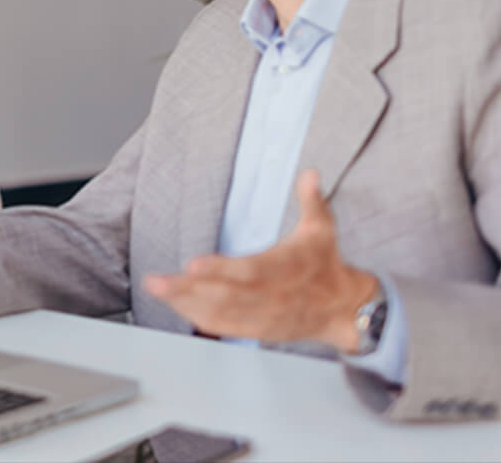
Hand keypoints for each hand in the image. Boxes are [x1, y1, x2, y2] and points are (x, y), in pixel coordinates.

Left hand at [142, 170, 377, 351]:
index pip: (249, 271)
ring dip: (186, 302)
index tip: (192, 265)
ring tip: (158, 288)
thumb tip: (309, 172)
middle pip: (225, 295)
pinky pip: (226, 326)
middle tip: (156, 281)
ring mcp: (264, 316)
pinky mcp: (259, 329)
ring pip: (221, 312)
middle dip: (187, 289)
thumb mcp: (322, 229)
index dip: (220, 270)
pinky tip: (177, 306)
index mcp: (285, 268)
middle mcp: (271, 295)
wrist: (344, 309)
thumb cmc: (325, 263)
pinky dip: (200, 318)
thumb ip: (311, 200)